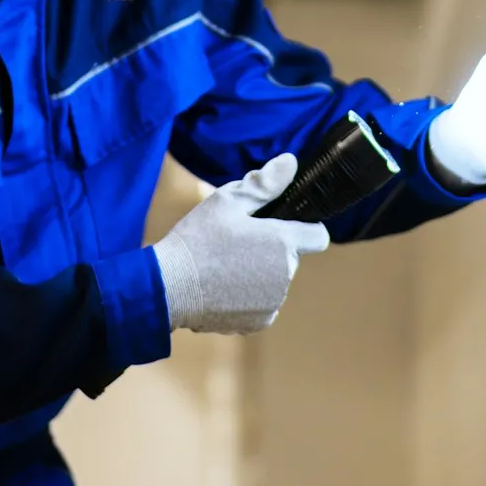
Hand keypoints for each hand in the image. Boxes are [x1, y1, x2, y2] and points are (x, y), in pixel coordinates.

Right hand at [152, 155, 330, 334]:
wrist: (168, 288)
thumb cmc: (197, 239)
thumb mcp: (227, 201)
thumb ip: (263, 183)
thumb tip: (290, 162)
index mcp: (282, 242)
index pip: (318, 236)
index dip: (304, 228)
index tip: (281, 225)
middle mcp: (285, 274)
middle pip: (290, 257)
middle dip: (271, 250)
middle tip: (236, 243)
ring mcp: (273, 302)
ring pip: (275, 281)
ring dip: (259, 274)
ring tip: (224, 266)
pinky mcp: (258, 322)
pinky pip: (262, 304)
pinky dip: (248, 297)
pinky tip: (221, 288)